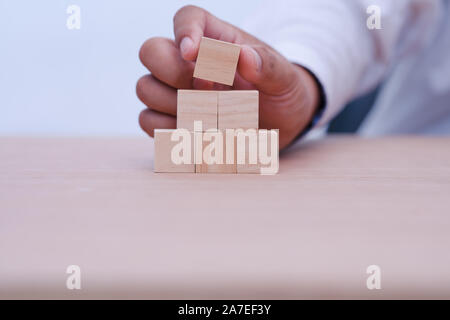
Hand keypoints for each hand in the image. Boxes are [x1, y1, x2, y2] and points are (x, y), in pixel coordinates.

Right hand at [137, 5, 320, 148]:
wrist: (280, 125)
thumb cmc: (280, 92)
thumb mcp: (284, 77)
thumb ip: (268, 65)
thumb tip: (244, 56)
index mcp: (215, 39)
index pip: (187, 18)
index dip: (184, 32)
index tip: (194, 53)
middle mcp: (188, 62)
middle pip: (151, 51)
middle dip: (175, 73)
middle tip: (210, 90)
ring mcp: (175, 91)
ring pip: (145, 88)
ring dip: (175, 105)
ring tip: (210, 116)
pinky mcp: (170, 120)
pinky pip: (148, 122)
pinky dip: (170, 130)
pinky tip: (198, 132)